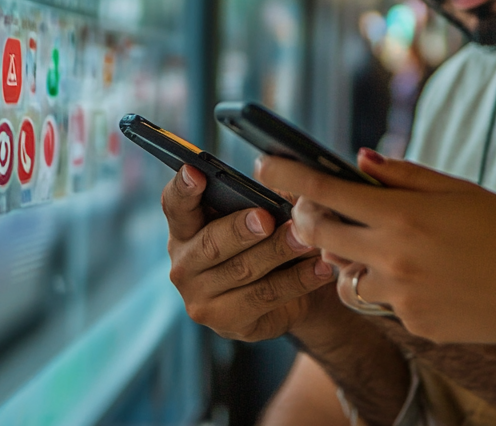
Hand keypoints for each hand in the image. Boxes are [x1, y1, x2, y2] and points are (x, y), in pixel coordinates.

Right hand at [161, 164, 336, 340]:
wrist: (289, 293)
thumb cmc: (267, 240)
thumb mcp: (263, 213)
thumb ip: (264, 196)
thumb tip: (281, 175)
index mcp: (185, 228)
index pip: (175, 205)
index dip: (184, 189)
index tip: (195, 172)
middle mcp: (184, 264)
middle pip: (211, 243)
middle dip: (240, 229)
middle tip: (266, 218)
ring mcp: (201, 298)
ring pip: (242, 271)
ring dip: (277, 252)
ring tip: (305, 239)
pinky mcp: (227, 323)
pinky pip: (265, 297)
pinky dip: (297, 281)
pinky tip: (319, 269)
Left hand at [256, 151, 495, 344]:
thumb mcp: (462, 191)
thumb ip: (406, 176)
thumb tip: (360, 160)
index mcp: (406, 214)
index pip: (327, 191)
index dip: (289, 176)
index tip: (264, 165)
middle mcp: (395, 256)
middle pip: (319, 235)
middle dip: (306, 218)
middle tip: (310, 209)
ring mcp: (401, 295)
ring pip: (346, 275)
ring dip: (349, 258)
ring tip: (384, 246)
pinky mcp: (413, 324)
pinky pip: (383, 301)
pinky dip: (390, 286)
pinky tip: (428, 277)